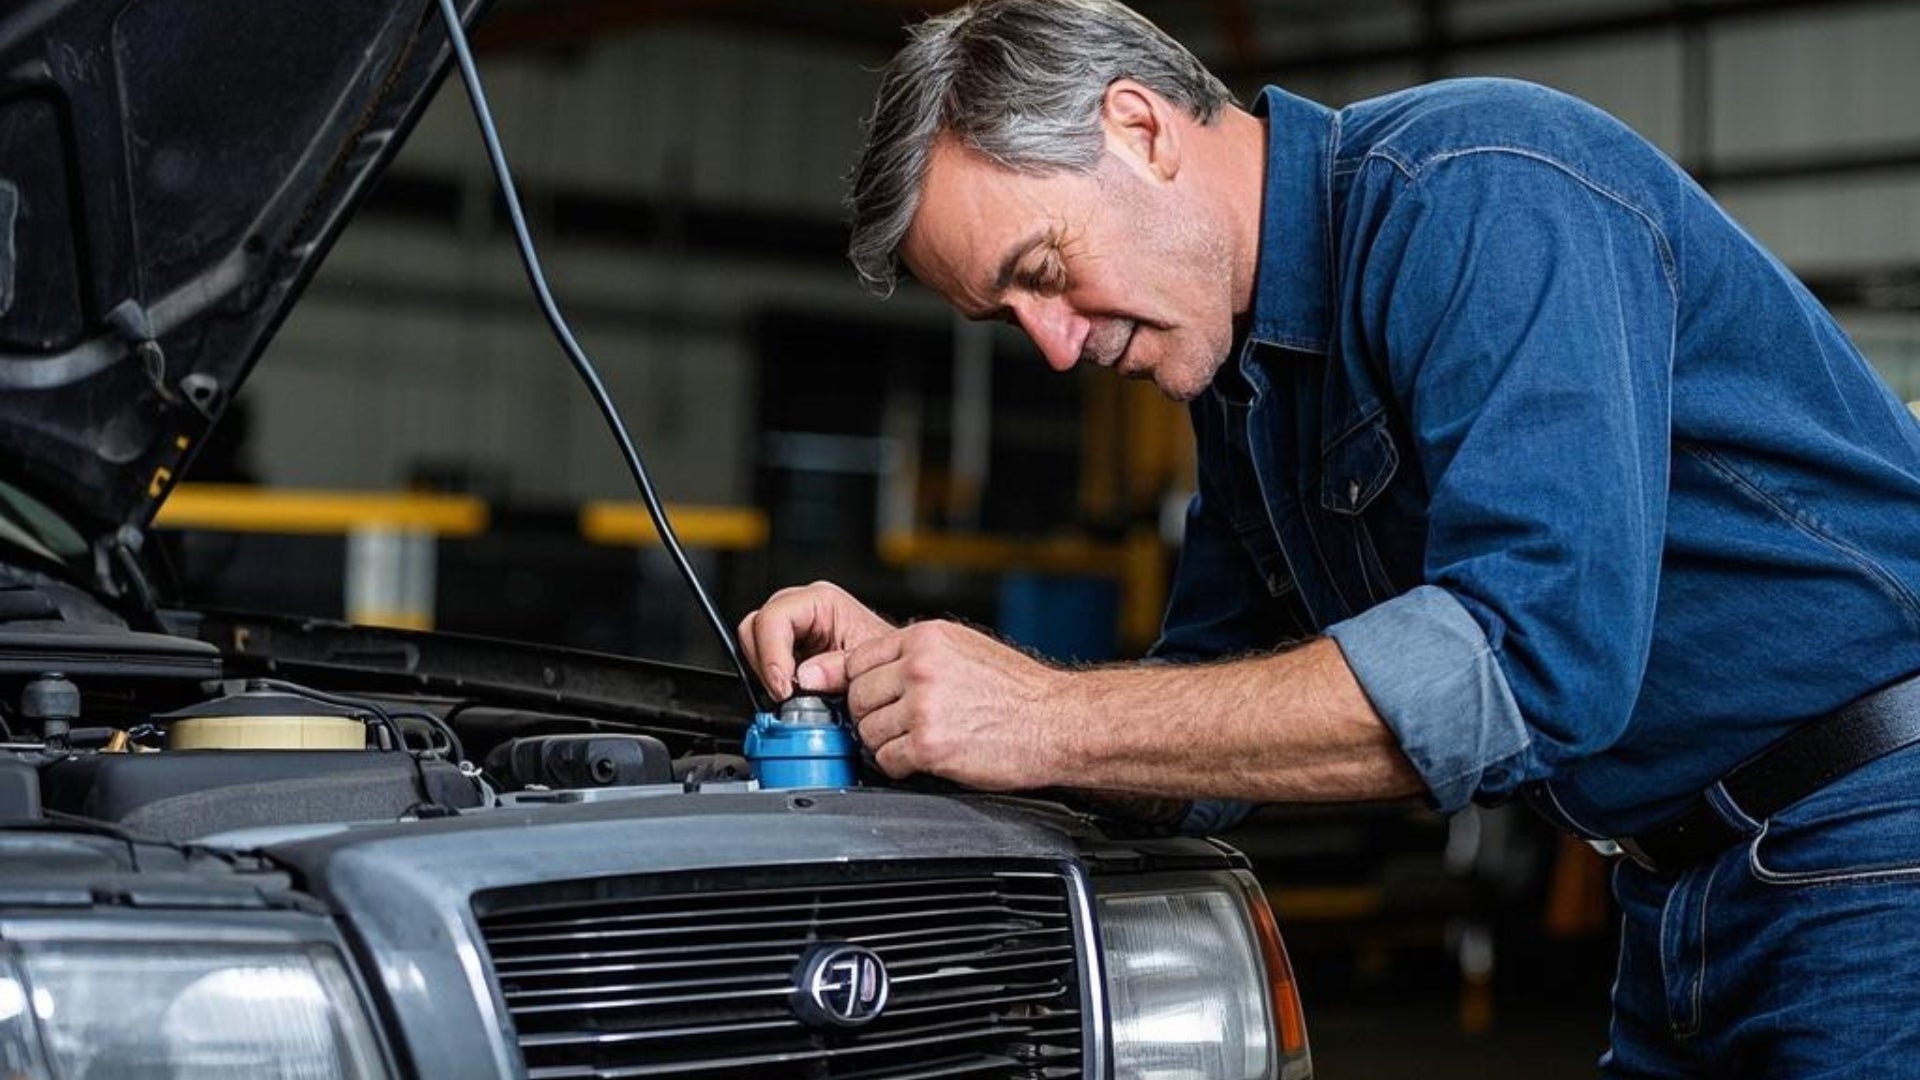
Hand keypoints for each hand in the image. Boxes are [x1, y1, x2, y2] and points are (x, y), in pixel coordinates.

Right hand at [737, 581, 894, 698]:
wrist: (895, 668)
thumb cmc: (888, 657)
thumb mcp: (865, 663)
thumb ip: (834, 668)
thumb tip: (802, 678)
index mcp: (821, 601)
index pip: (774, 619)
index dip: (771, 655)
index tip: (783, 687)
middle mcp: (802, 608)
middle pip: (755, 628)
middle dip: (766, 665)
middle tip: (784, 693)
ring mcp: (792, 627)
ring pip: (753, 643)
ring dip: (766, 673)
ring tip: (790, 693)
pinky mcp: (787, 646)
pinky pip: (762, 659)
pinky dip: (770, 678)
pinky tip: (790, 691)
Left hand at [842, 620, 1071, 789]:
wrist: (1058, 722)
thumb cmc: (1017, 690)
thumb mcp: (960, 650)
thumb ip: (907, 655)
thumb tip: (842, 667)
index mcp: (925, 638)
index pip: (858, 660)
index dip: (865, 685)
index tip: (880, 699)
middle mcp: (920, 668)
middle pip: (858, 697)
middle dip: (874, 716)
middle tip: (903, 725)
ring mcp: (923, 707)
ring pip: (868, 732)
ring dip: (887, 743)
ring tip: (920, 741)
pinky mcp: (930, 746)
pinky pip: (886, 761)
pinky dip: (900, 766)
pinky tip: (927, 758)